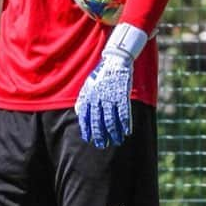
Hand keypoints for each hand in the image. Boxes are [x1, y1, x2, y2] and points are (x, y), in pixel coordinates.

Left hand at [75, 23, 147, 147]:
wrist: (114, 61)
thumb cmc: (101, 74)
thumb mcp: (88, 85)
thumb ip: (83, 99)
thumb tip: (79, 113)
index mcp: (89, 96)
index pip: (86, 116)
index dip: (87, 128)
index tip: (89, 139)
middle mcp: (98, 98)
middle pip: (98, 121)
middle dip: (100, 134)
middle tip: (102, 144)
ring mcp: (110, 97)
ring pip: (111, 119)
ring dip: (114, 132)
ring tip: (116, 141)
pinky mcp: (122, 95)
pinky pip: (123, 112)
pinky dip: (125, 123)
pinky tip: (127, 131)